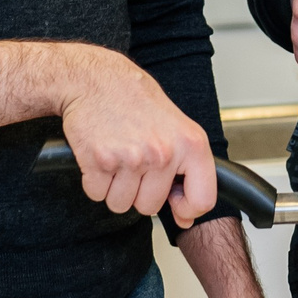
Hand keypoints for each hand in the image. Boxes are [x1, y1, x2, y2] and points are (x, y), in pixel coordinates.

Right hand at [57, 50, 217, 226]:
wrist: (96, 80)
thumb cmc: (136, 100)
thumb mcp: (177, 127)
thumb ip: (187, 170)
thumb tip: (185, 218)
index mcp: (190, 144)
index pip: (203, 200)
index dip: (187, 209)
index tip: (175, 202)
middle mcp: (163, 152)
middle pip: (150, 207)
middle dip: (139, 192)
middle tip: (134, 161)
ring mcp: (131, 158)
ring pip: (120, 204)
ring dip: (115, 187)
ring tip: (118, 156)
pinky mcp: (99, 161)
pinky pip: (96, 194)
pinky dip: (94, 181)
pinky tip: (101, 156)